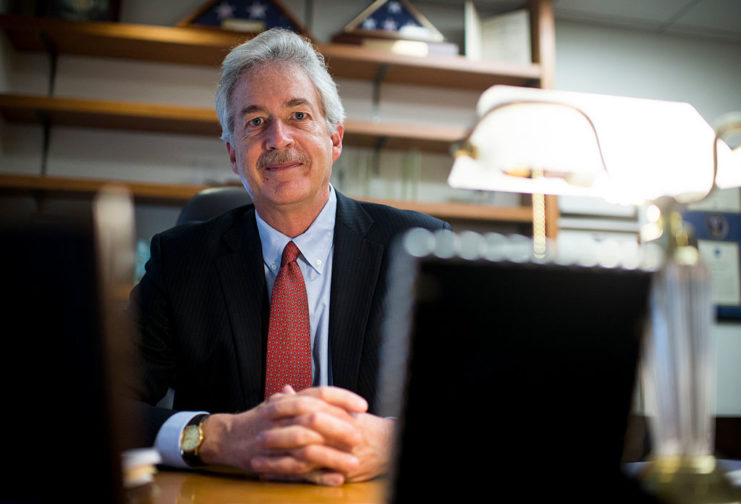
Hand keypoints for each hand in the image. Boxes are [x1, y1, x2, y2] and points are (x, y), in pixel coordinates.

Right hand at [197, 386, 367, 484]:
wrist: (227, 437)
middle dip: (341, 427)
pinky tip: (335, 478)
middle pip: (316, 418)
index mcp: (288, 402)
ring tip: (353, 461)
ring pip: (308, 446)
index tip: (362, 405)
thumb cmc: (256, 420)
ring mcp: (276, 440)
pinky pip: (298, 470)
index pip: (319, 393)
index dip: (343, 398)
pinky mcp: (272, 462)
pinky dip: (318, 475)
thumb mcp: (278, 403)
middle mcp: (282, 417)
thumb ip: (301, 398)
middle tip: (360, 434)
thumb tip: (324, 395)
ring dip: (333, 454)